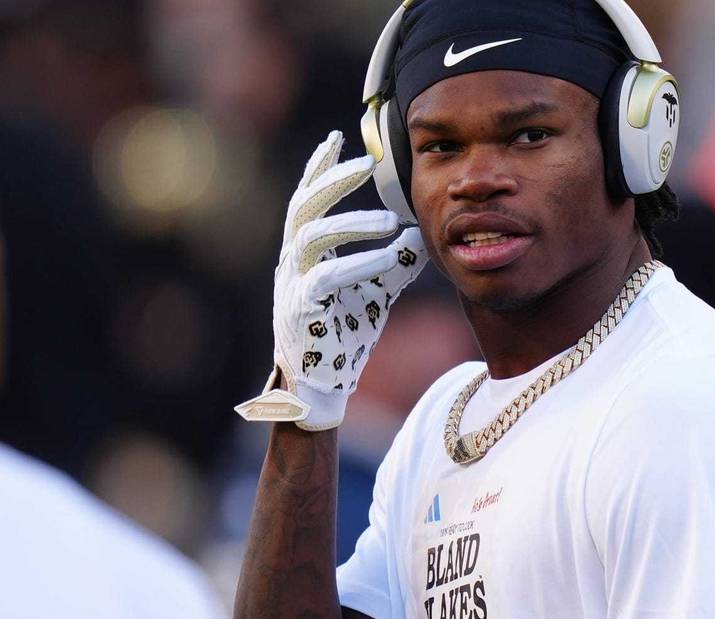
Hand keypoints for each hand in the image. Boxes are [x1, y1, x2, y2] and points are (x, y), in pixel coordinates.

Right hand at [235, 130, 426, 429]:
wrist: (323, 385)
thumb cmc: (344, 335)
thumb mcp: (374, 290)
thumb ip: (394, 262)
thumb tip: (423, 235)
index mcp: (304, 253)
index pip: (307, 199)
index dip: (320, 168)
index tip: (338, 137)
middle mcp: (291, 263)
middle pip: (303, 205)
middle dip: (332, 179)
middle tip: (365, 162)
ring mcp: (292, 284)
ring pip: (311, 236)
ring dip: (352, 222)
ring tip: (390, 221)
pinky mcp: (302, 309)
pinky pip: (327, 276)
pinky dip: (360, 262)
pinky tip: (389, 255)